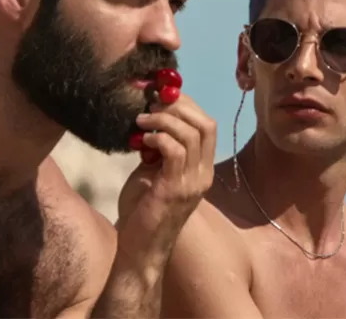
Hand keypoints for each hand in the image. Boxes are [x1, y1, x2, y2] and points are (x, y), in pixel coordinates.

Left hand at [115, 77, 215, 263]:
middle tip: (153, 103)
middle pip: (206, 124)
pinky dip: (159, 136)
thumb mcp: (152, 173)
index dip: (187, 105)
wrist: (138, 249)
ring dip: (165, 119)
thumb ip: (157, 149)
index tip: (162, 95)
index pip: (207, 126)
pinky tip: (143, 138)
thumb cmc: (142, 213)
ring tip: (142, 118)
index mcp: (202, 169)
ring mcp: (192, 182)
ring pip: (192, 133)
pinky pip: (175, 150)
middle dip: (179, 106)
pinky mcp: (175, 189)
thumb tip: (148, 119)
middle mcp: (203, 174)